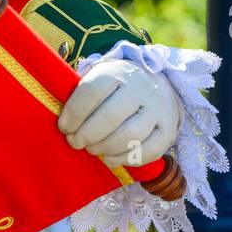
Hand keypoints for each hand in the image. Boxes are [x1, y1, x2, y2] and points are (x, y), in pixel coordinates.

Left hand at [58, 59, 183, 167]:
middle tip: (75, 142)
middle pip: (110, 117)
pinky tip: (110, 158)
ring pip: (130, 136)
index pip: (92, 91)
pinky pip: (147, 151)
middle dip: (86, 135)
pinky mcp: (169, 129)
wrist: (156, 85)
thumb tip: (62, 119)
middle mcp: (142, 88)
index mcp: (118, 72)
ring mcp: (159, 108)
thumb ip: (79, 94)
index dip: (73, 114)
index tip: (64, 127)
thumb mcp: (97, 79)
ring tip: (93, 149)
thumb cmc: (115, 88)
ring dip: (104, 148)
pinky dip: (125, 159)